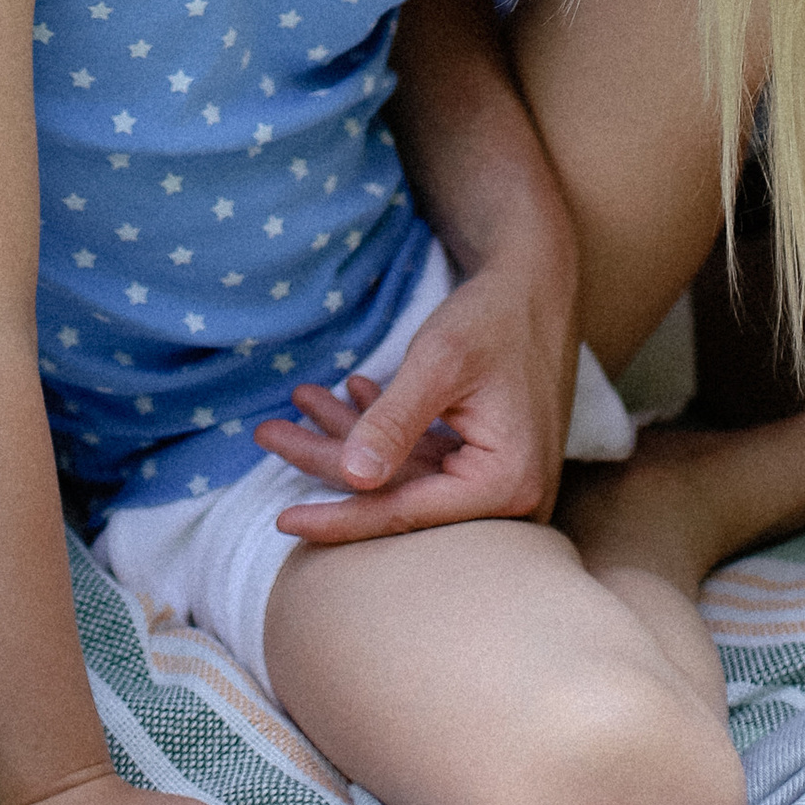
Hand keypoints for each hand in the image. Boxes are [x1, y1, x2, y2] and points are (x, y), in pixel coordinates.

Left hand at [254, 267, 575, 539]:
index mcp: (505, 486)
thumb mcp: (439, 361)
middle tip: (267, 433)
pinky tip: (347, 395)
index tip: (285, 520)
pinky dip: (381, 427)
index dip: (341, 516)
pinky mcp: (486, 461)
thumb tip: (352, 479)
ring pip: (405, 473)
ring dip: (350, 436)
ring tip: (300, 401)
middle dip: (330, 459)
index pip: (405, 514)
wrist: (538, 284)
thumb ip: (396, 421)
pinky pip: (423, 457)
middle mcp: (510, 499)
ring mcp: (498, 483)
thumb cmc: (495, 316)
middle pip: (399, 495)